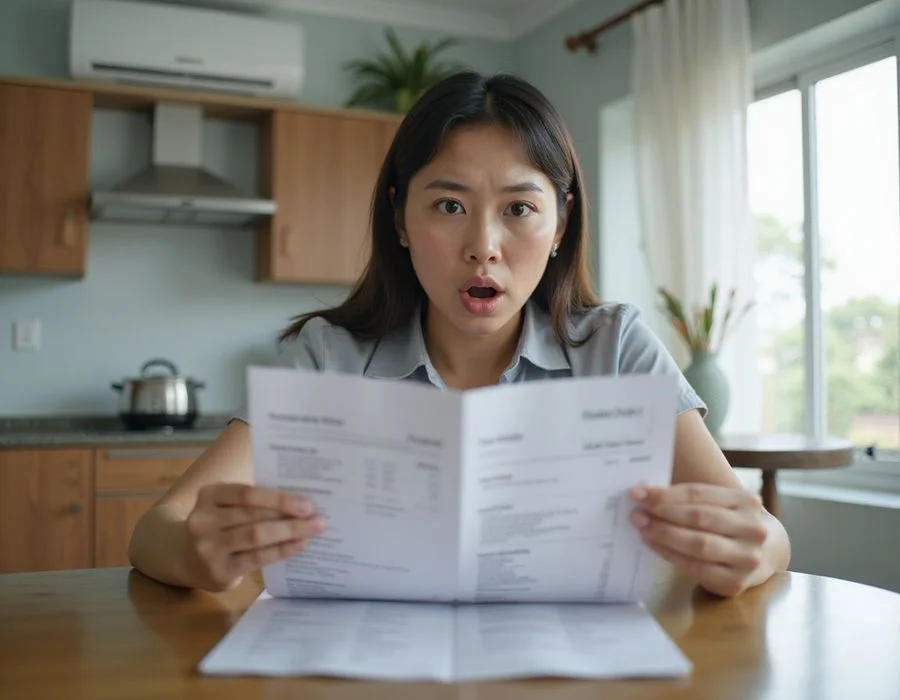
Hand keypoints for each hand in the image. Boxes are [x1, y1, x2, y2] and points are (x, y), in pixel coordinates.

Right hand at [185, 483, 325, 590]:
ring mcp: (208, 547)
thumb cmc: (220, 525)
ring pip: (256, 536)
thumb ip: (254, 502)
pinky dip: (280, 551)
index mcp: (209, 495)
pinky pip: (256, 558)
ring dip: (289, 532)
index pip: (247, 493)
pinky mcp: (218, 571)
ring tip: (313, 530)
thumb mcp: (226, 506)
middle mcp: (203, 520)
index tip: (307, 503)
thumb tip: (301, 501)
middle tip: (318, 518)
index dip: (278, 498)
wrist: (186, 558)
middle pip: (253, 516)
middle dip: (289, 516)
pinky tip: (298, 546)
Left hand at [628, 483, 768, 596]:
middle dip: (663, 514)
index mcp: (746, 501)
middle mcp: (752, 529)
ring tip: (642, 528)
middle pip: (699, 518)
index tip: (639, 493)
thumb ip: (691, 499)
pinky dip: (671, 555)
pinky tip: (654, 546)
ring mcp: (747, 558)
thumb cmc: (731, 523)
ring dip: (664, 535)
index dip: (666, 494)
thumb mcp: (722, 503)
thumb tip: (645, 494)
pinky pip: (696, 568)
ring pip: (699, 544)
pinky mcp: (736, 582)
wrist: (768, 553)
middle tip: (636, 512)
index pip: (698, 494)